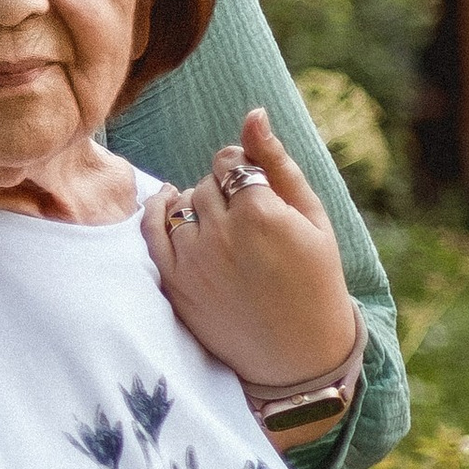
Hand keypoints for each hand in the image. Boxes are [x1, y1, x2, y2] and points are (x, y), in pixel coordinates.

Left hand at [141, 109, 359, 408]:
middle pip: (206, 182)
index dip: (243, 170)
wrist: (298, 356)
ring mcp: (192, 260)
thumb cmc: (316, 281)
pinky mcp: (173, 282)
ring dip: (198, 207)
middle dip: (224, 191)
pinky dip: (160, 213)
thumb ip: (278, 163)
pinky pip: (152, 230)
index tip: (258, 190)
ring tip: (225, 229)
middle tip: (248, 220)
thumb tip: (253, 113)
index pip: (230, 160)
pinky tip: (173, 207)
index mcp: (261, 213)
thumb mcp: (312, 219)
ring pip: (181, 204)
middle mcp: (221, 234)